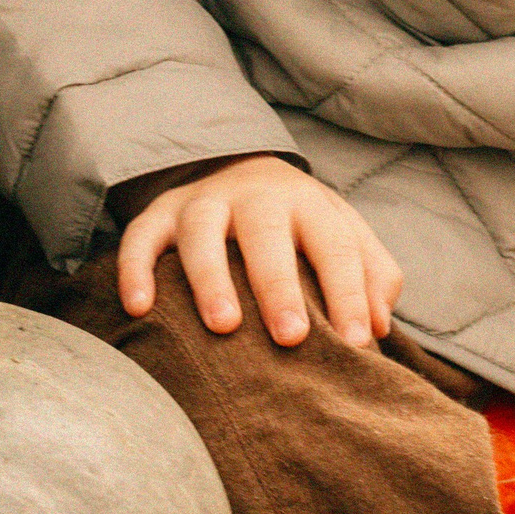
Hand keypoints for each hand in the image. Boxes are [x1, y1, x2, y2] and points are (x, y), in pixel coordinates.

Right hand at [116, 155, 404, 350]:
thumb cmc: (301, 227)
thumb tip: (378, 326)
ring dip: (211, 277)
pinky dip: (136, 269)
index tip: (356, 343)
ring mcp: (203, 202)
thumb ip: (371, 275)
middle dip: (279, 286)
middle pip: (267, 234)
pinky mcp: (160, 214)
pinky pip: (141, 237)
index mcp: (309, 204)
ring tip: (224, 326)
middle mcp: (256, 197)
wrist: (241, 170)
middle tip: (291, 338)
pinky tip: (140, 308)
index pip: (334, 245)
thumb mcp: (343, 236)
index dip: (349, 293)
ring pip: (202, 232)